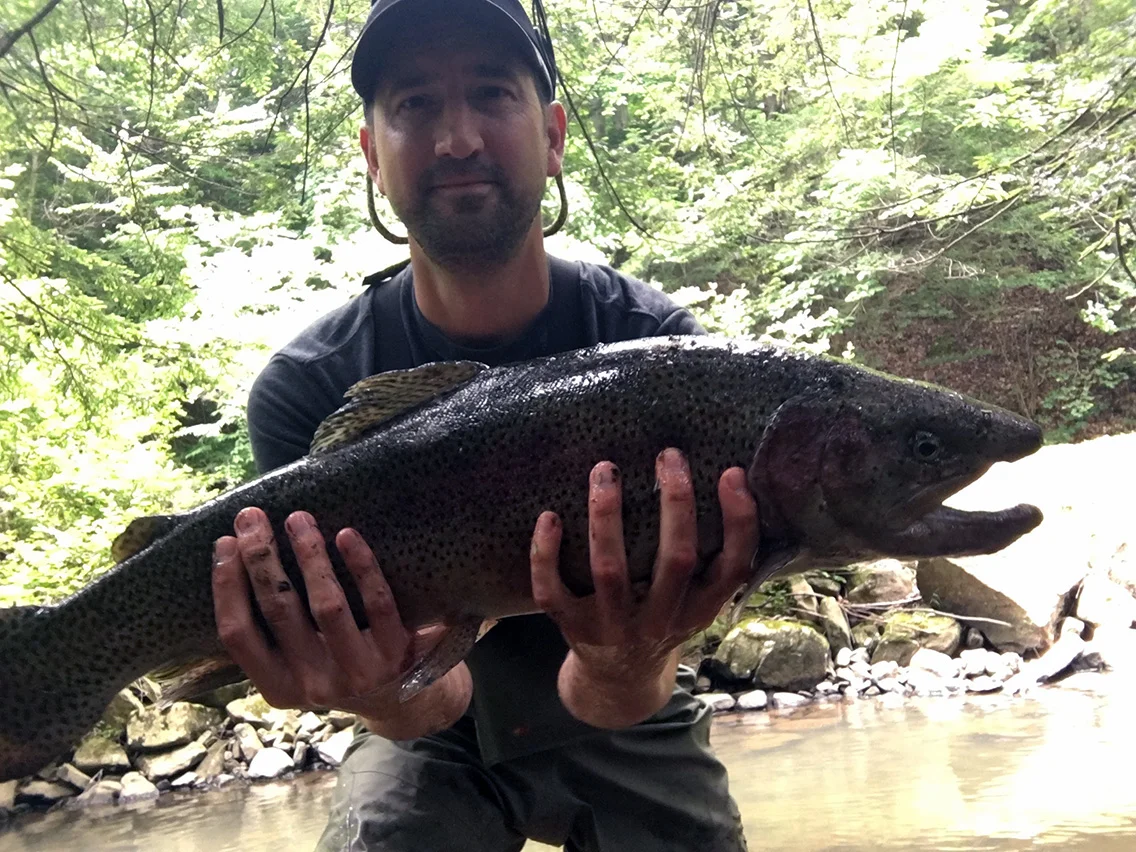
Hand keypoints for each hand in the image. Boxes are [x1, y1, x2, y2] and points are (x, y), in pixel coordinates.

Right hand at [212, 507, 470, 736]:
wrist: (400, 700)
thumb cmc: (335, 668)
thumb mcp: (295, 666)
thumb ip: (271, 630)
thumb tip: (238, 555)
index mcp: (278, 687)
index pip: (238, 635)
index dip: (226, 587)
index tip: (224, 543)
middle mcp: (313, 684)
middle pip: (279, 611)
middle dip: (261, 559)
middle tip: (252, 517)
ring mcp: (356, 672)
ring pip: (327, 605)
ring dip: (309, 556)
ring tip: (298, 518)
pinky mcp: (395, 654)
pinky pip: (377, 603)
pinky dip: (361, 566)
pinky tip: (347, 536)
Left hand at [530, 448, 758, 726]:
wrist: (619, 681)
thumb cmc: (661, 618)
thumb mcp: (695, 600)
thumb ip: (709, 557)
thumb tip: (728, 478)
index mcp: (700, 609)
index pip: (733, 568)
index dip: (739, 522)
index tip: (732, 473)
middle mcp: (662, 621)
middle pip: (676, 562)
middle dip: (675, 504)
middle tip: (668, 455)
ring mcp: (615, 627)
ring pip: (611, 571)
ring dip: (607, 517)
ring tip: (605, 470)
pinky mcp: (573, 629)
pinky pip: (553, 593)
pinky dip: (546, 555)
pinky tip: (549, 517)